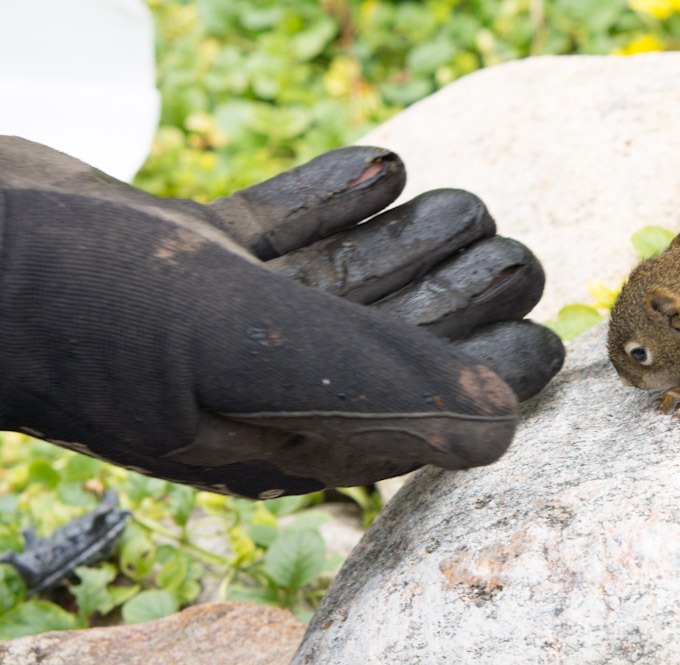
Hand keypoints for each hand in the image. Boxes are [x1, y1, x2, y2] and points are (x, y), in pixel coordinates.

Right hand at [0, 136, 563, 497]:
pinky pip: (279, 233)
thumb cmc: (90, 309)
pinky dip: (332, 201)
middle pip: (388, 344)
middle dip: (458, 297)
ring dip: (408, 244)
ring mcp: (220, 320)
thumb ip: (375, 380)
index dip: (488, 379)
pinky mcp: (188, 259)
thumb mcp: (250, 347)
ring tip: (461, 204)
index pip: (415, 418)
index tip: (543, 332)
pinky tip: (383, 169)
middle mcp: (257, 386)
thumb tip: (503, 423)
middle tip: (513, 253)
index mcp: (281, 435)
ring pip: (342, 285)